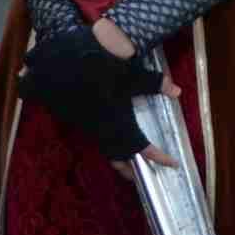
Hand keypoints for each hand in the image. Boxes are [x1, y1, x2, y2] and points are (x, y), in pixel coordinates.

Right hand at [19, 25, 179, 164]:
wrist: (58, 60)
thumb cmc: (99, 64)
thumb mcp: (131, 72)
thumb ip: (154, 83)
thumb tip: (177, 92)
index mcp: (116, 121)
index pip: (139, 146)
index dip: (156, 156)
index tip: (171, 162)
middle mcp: (99, 129)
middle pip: (117, 156)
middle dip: (131, 168)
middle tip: (142, 174)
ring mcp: (84, 125)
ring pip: (102, 148)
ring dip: (116, 156)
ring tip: (128, 163)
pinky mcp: (72, 118)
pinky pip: (91, 138)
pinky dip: (103, 144)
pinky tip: (108, 140)